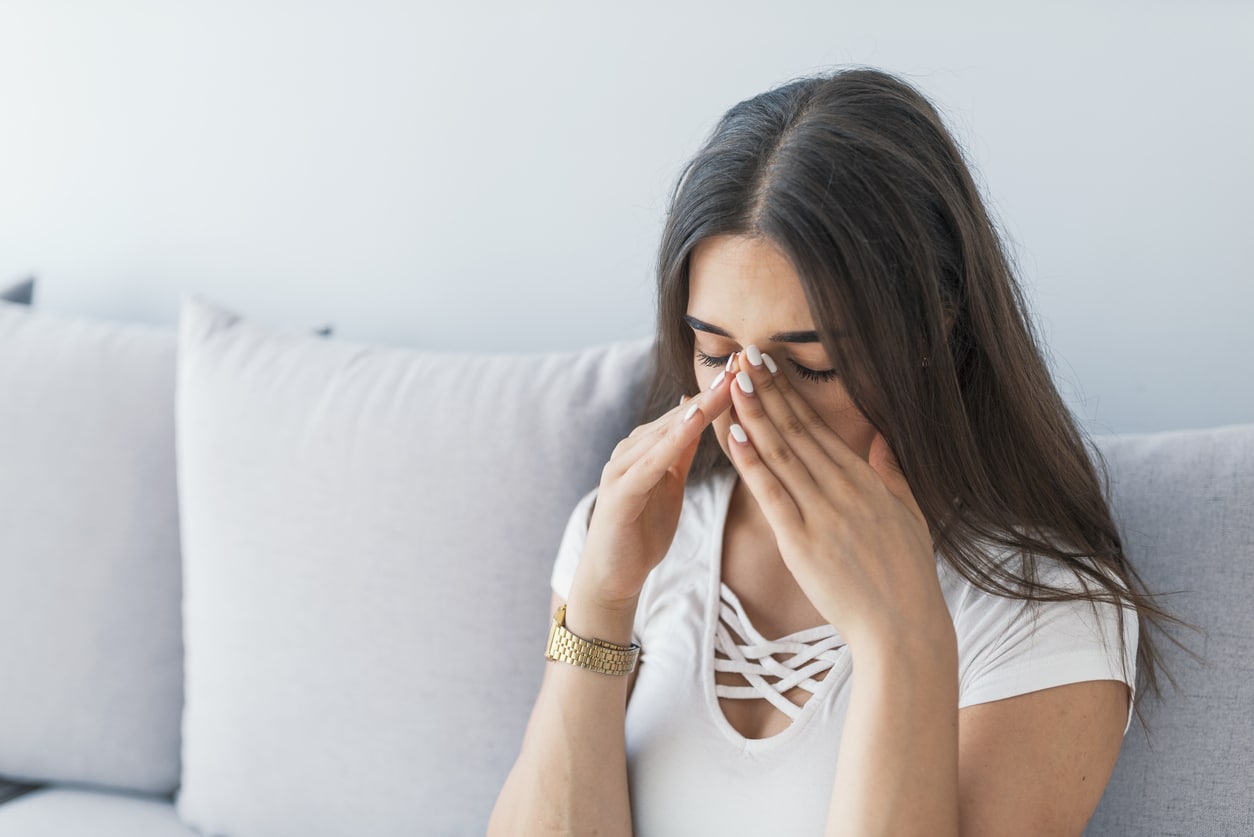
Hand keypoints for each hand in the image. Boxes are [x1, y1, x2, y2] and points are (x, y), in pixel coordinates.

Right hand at [575, 368, 734, 608]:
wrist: (612, 575)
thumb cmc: (641, 531)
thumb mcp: (668, 484)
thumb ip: (679, 450)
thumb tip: (695, 412)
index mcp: (648, 447)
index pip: (689, 413)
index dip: (719, 392)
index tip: (748, 367)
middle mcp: (632, 449)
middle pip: (680, 415)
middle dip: (713, 391)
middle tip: (743, 362)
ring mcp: (623, 468)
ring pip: (666, 432)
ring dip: (697, 408)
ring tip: (726, 385)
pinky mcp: (620, 491)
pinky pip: (651, 461)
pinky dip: (672, 439)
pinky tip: (693, 421)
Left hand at [722, 348, 949, 650]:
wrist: (904, 628)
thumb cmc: (907, 577)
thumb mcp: (909, 515)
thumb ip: (892, 473)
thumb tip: (883, 438)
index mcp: (865, 481)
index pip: (818, 428)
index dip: (790, 394)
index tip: (770, 366)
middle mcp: (843, 489)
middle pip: (796, 431)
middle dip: (768, 391)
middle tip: (744, 356)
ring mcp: (822, 514)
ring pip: (781, 454)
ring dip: (755, 415)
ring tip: (734, 381)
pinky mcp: (803, 542)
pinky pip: (772, 494)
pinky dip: (752, 463)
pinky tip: (735, 435)